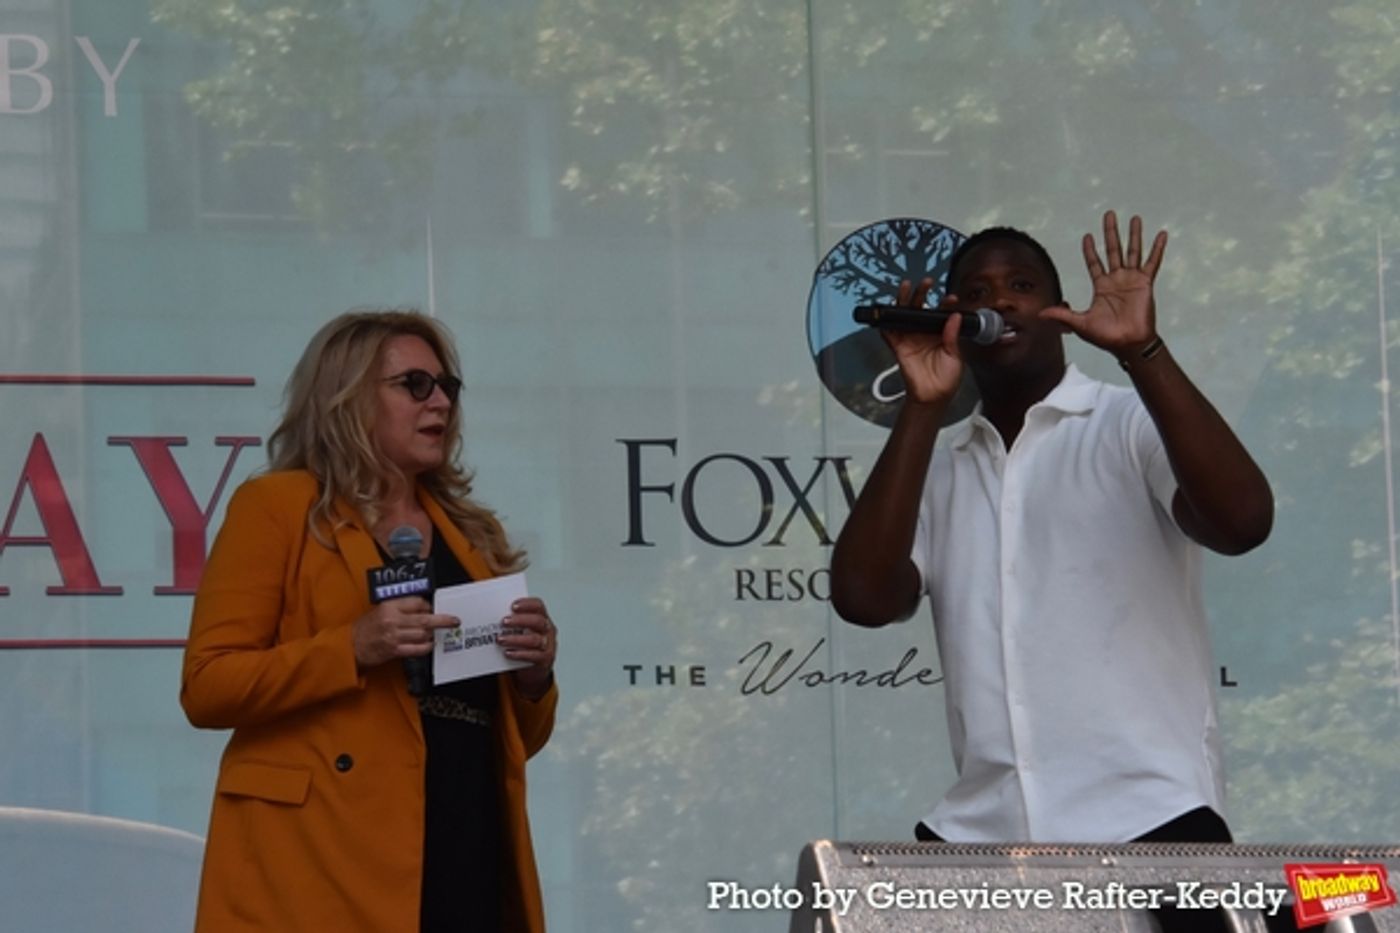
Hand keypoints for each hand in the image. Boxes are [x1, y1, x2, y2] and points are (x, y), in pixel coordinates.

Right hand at [352, 597, 458, 668]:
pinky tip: (429, 644)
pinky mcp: (394, 650)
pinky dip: (426, 647)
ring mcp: (394, 636)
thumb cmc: (365, 628)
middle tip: (453, 620)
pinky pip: (417, 649)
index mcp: (389, 607)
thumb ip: (400, 607)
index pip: (417, 603)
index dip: (428, 606)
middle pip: (425, 619)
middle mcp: (393, 620)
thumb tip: (422, 608)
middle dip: (442, 620)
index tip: (432, 609)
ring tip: (434, 633)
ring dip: (432, 634)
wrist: (350, 645)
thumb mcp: (380, 610)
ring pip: (423, 634)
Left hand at [501, 597, 556, 698]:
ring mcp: (548, 645)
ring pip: (535, 640)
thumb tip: (490, 616)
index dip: (527, 604)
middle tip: (503, 622)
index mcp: (542, 618)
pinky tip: (508, 653)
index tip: (513, 606)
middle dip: (520, 620)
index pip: (538, 606)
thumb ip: (513, 623)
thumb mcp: (521, 631)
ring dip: (516, 639)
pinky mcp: (544, 660)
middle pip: (538, 621)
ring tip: (500, 639)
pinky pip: (533, 656)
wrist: (532, 669)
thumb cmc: (524, 646)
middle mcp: (547, 630)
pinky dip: (520, 654)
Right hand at [881, 278, 964, 404]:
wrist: (933, 397)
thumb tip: (954, 316)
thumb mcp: (956, 356)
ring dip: (903, 301)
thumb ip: (952, 336)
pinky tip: (885, 313)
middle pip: (921, 308)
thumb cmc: (947, 379)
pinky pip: (889, 334)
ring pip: (904, 315)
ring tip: (905, 288)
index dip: (945, 304)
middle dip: (922, 294)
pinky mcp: (899, 347)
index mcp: (940, 333)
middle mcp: (924, 333)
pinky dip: (885, 324)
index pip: (942, 313)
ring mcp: (911, 339)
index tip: (951, 299)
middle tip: (926, 283)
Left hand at [1041, 210, 1165, 356]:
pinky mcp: (1145, 283)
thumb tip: (1040, 314)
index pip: (1094, 262)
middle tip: (1108, 214)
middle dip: (1110, 232)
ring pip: (1132, 251)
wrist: (1128, 344)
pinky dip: (1157, 249)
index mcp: (1101, 286)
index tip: (1087, 235)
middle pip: (1112, 250)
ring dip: (1133, 235)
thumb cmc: (1106, 337)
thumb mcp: (1079, 323)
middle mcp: (1116, 279)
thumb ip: (1062, 315)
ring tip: (1134, 218)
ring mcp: (1131, 280)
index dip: (1090, 249)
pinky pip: (1152, 262)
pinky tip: (1161, 235)